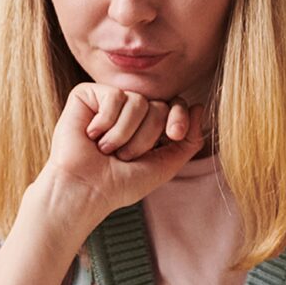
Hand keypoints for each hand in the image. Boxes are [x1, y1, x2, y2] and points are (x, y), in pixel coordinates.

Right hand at [38, 83, 205, 222]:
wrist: (86, 190)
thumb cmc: (121, 183)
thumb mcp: (165, 165)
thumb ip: (189, 141)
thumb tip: (199, 107)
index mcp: (149, 124)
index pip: (175, 105)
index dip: (179, 117)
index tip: (175, 134)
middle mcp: (130, 109)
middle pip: (159, 105)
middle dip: (146, 137)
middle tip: (124, 156)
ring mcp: (108, 101)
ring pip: (138, 101)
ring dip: (125, 134)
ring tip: (107, 149)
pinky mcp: (87, 95)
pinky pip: (115, 96)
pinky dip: (106, 122)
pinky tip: (92, 135)